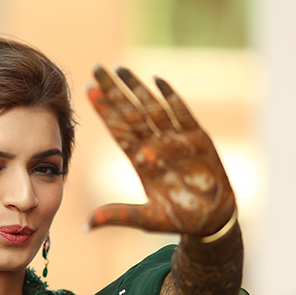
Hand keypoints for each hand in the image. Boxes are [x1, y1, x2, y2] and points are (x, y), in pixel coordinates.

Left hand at [85, 66, 234, 237]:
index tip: (87, 90)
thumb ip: (116, 215)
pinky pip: (183, 114)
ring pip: (153, 108)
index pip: (117, 129)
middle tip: (97, 68)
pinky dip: (172, 98)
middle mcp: (155, 145)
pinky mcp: (198, 139)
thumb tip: (85, 226)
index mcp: (140, 160)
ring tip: (120, 69)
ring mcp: (176, 140)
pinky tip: (157, 80)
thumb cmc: (177, 218)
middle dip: (114, 91)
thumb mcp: (145, 219)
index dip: (103, 111)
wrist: (210, 221)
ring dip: (137, 88)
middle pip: (130, 113)